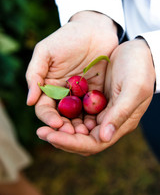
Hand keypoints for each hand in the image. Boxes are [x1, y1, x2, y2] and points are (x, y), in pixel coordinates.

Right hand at [26, 11, 117, 132]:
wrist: (94, 29)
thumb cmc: (67, 37)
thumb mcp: (46, 52)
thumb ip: (35, 74)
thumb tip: (29, 101)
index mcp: (49, 86)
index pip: (45, 108)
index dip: (49, 118)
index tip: (56, 124)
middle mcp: (63, 94)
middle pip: (62, 117)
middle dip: (66, 127)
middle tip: (73, 134)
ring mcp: (80, 95)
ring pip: (78, 117)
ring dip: (81, 127)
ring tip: (86, 133)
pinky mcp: (96, 94)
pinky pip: (95, 109)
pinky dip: (96, 118)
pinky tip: (100, 123)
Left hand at [36, 39, 154, 155]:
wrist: (138, 51)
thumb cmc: (139, 69)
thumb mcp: (134, 89)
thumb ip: (120, 114)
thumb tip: (103, 138)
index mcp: (119, 123)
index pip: (93, 143)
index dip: (71, 143)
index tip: (51, 137)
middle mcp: (108, 121)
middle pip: (82, 138)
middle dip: (61, 137)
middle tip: (41, 132)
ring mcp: (100, 110)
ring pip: (77, 126)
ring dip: (60, 127)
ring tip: (44, 125)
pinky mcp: (93, 99)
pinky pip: (76, 110)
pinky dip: (65, 112)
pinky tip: (53, 109)